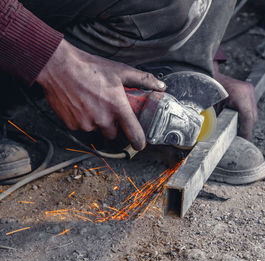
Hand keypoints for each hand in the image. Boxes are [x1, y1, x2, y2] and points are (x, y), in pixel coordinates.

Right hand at [36, 39, 165, 150]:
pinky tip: (82, 105)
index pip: (133, 134)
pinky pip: (82, 127)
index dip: (139, 141)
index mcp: (118, 108)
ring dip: (98, 122)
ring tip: (93, 103)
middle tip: (110, 110)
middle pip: (114, 133)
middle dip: (114, 125)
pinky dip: (83, 120)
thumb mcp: (121, 71)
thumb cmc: (90, 68)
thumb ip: (143, 80)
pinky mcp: (72, 124)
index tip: (140, 144)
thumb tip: (160, 86)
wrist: (58, 67)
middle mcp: (103, 119)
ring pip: (97, 130)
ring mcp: (86, 123)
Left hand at [214, 62, 257, 139]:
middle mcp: (247, 91)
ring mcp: (249, 89)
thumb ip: (215, 121)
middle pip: (252, 116)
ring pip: (253, 113)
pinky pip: (250, 108)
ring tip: (238, 132)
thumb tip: (217, 136)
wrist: (207, 74)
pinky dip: (245, 116)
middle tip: (238, 139)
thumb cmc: (206, 89)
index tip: (242, 141)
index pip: (248, 117)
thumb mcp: (210, 106)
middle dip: (246, 129)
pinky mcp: (248, 90)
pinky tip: (239, 122)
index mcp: (238, 94)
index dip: (246, 131)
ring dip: (246, 123)